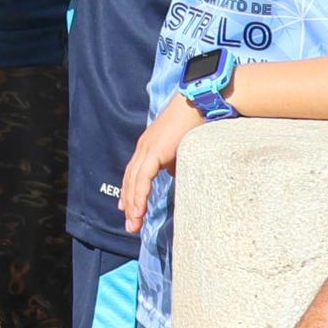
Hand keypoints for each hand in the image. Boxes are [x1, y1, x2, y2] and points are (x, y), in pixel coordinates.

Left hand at [119, 93, 205, 235]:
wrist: (199, 102)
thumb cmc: (196, 121)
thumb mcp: (182, 148)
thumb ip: (174, 162)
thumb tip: (173, 175)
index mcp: (149, 147)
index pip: (135, 174)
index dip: (130, 192)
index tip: (128, 210)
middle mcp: (143, 148)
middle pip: (130, 181)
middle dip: (129, 204)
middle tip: (131, 226)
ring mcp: (146, 149)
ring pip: (133, 182)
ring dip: (133, 205)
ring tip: (134, 224)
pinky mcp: (153, 151)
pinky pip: (142, 178)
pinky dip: (139, 196)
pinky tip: (138, 210)